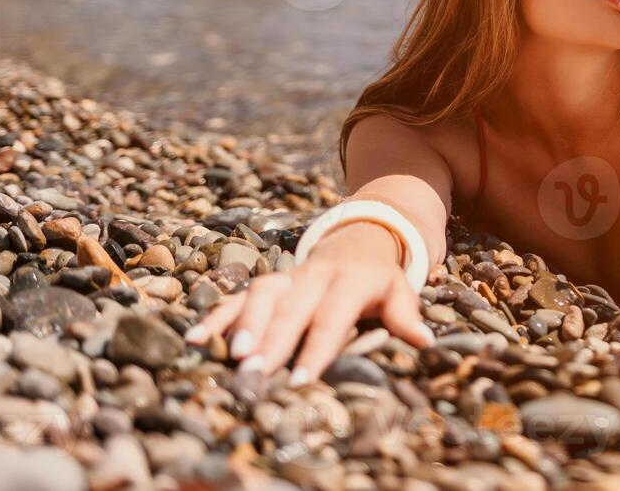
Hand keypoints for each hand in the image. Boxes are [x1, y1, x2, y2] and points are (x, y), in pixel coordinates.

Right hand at [183, 222, 434, 383]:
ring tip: (229, 356)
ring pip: (261, 295)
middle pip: (291, 308)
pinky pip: (238, 296)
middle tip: (256, 373)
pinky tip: (194, 339)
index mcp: (349, 282)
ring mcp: (287, 277)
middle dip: (272, 340)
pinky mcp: (266, 283)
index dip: (317, 347)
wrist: (358, 240)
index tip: (301, 379)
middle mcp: (314, 276)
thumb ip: (405, 316)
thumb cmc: (378, 280)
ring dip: (243, 324)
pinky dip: (216, 315)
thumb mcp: (398, 292)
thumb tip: (425, 341)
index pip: (332, 316)